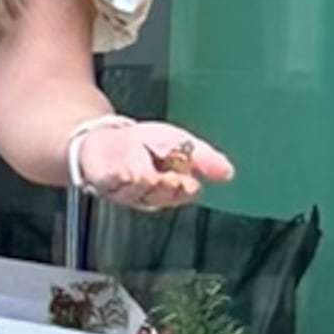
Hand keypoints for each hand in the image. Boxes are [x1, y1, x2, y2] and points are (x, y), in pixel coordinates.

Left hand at [70, 116, 235, 214]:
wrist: (109, 139)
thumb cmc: (146, 145)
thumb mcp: (181, 145)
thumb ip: (204, 159)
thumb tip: (229, 173)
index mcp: (171, 188)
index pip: (183, 192)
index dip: (184, 186)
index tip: (188, 181)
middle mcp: (148, 194)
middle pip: (160, 194)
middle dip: (164, 185)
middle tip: (166, 177)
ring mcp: (125, 189)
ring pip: (138, 189)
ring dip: (143, 179)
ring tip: (146, 171)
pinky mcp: (105, 180)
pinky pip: (114, 181)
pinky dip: (121, 175)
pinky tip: (126, 170)